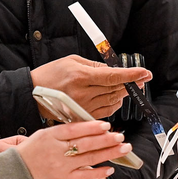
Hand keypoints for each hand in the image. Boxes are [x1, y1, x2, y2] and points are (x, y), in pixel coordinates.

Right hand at [15, 121, 131, 178]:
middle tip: (120, 136)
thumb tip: (87, 126)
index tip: (106, 125)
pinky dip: (99, 172)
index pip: (75, 129)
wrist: (16, 173)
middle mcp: (57, 150)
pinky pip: (84, 176)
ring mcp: (61, 166)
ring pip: (89, 158)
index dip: (92, 127)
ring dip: (109, 153)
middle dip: (106, 139)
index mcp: (51, 135)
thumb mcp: (43, 134)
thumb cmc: (29, 152)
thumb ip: (64, 130)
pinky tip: (110, 168)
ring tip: (123, 148)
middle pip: (86, 143)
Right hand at [31, 54, 151, 117]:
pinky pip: (106, 111)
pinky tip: (116, 97)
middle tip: (141, 78)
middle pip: (116, 89)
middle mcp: (83, 94)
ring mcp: (83, 107)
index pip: (112, 76)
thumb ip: (94, 65)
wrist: (32, 94)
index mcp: (81, 77)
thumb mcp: (71, 61)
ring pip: (113, 101)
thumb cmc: (50, 74)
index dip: (131, 75)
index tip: (145, 73)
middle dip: (131, 83)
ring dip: (124, 93)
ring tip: (130, 86)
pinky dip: (115, 104)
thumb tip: (113, 69)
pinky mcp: (82, 116)